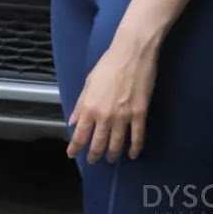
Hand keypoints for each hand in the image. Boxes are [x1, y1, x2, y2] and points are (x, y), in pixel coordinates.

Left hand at [67, 34, 159, 163]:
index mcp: (89, 107)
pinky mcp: (140, 114)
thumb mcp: (88, 83)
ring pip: (117, 144)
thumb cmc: (108, 64)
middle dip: (94, 154)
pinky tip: (132, 154)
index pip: (79, 135)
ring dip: (112, 154)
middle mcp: (104, 116)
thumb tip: (73, 122)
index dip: (75, 148)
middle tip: (93, 159)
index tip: (72, 154)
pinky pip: (137, 137)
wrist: (132, 53)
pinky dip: (134, 148)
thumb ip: (80, 105)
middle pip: (98, 143)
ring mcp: (123, 117)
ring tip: (110, 158)